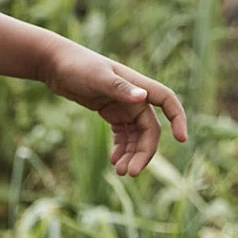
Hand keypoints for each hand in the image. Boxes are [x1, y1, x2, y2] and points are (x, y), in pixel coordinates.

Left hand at [42, 42, 187, 175]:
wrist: (55, 64)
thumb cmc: (77, 66)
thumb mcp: (97, 77)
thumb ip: (119, 88)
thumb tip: (142, 97)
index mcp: (137, 85)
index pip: (167, 101)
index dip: (178, 118)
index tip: (182, 139)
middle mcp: (134, 98)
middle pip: (149, 130)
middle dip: (143, 152)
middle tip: (131, 172)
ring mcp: (122, 106)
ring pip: (136, 136)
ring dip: (131, 154)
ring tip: (121, 171)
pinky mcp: (110, 112)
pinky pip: (122, 135)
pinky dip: (121, 148)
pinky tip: (114, 161)